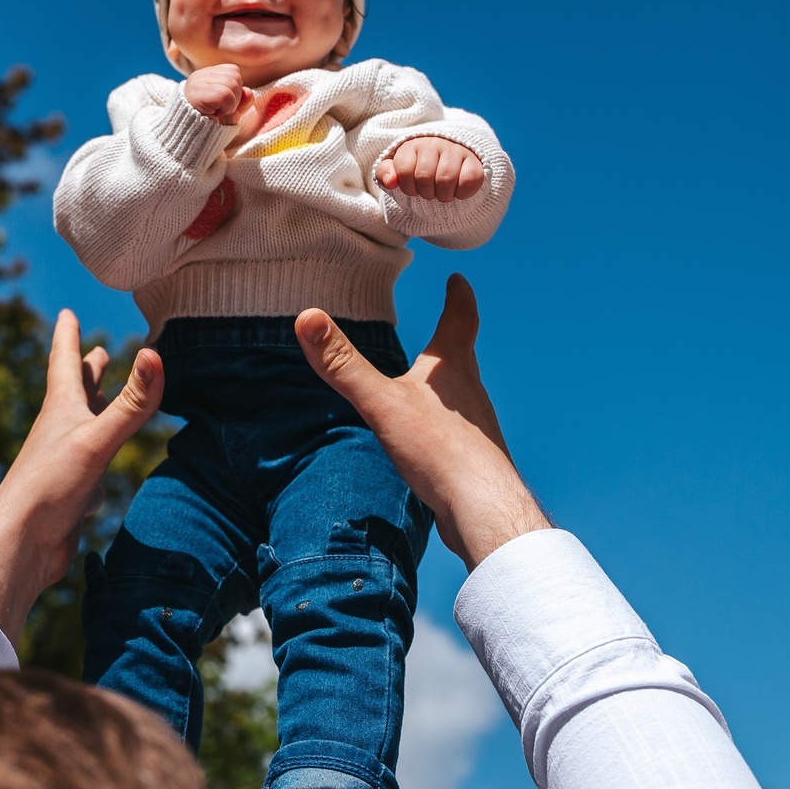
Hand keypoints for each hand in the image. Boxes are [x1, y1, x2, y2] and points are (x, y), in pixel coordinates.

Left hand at [0, 310, 163, 638]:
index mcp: (61, 409)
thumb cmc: (50, 486)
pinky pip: (89, 468)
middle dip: (86, 370)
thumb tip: (155, 353)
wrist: (21, 545)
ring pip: (82, 429)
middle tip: (95, 351)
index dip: (68, 336)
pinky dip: (100, 460)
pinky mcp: (69, 492)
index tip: (67, 313)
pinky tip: (102, 474)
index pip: (65, 362)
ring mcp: (63, 462)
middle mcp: (59, 431)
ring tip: (103, 400)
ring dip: (94, 411)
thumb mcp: (96, 439)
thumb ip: (130, 403)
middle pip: (74, 392)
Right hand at [183, 64, 253, 124]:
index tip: (222, 103)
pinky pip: (226, 95)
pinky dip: (226, 108)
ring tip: (216, 111)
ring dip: (230, 104)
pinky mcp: (197, 92)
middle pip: (235, 76)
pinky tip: (213, 113)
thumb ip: (242, 102)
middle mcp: (200, 75)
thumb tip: (248, 91)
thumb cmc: (210, 125)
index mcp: (207, 75)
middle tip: (220, 109)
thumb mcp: (230, 112)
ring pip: (232, 84)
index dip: (235, 90)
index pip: (234, 71)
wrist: (191, 140)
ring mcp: (197, 82)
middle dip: (235, 97)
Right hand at [294, 276, 548, 568]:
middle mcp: (470, 394)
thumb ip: (344, 365)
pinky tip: (433, 440)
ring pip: (462, 396)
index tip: (458, 280)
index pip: (460, 320)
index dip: (458, 298)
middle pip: (464, 357)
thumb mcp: (382, 403)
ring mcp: (477, 428)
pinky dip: (444, 424)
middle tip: (451, 322)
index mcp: (451, 370)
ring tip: (434, 383)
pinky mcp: (473, 460)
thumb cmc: (438, 450)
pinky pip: (458, 433)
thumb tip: (307, 317)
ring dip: (449, 384)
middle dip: (454, 338)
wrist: (482, 508)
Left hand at [377, 136, 486, 201]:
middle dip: (425, 193)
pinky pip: (469, 181)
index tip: (412, 188)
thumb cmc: (419, 169)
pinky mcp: (475, 161)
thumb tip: (391, 182)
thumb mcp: (399, 170)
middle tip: (430, 192)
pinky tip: (458, 191)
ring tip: (443, 193)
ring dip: (443, 196)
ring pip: (446, 180)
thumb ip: (385, 174)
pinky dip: (462, 193)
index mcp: (412, 145)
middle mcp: (434, 143)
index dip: (407, 187)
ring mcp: (456, 150)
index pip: (404, 171)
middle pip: (424, 177)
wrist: (451, 160)